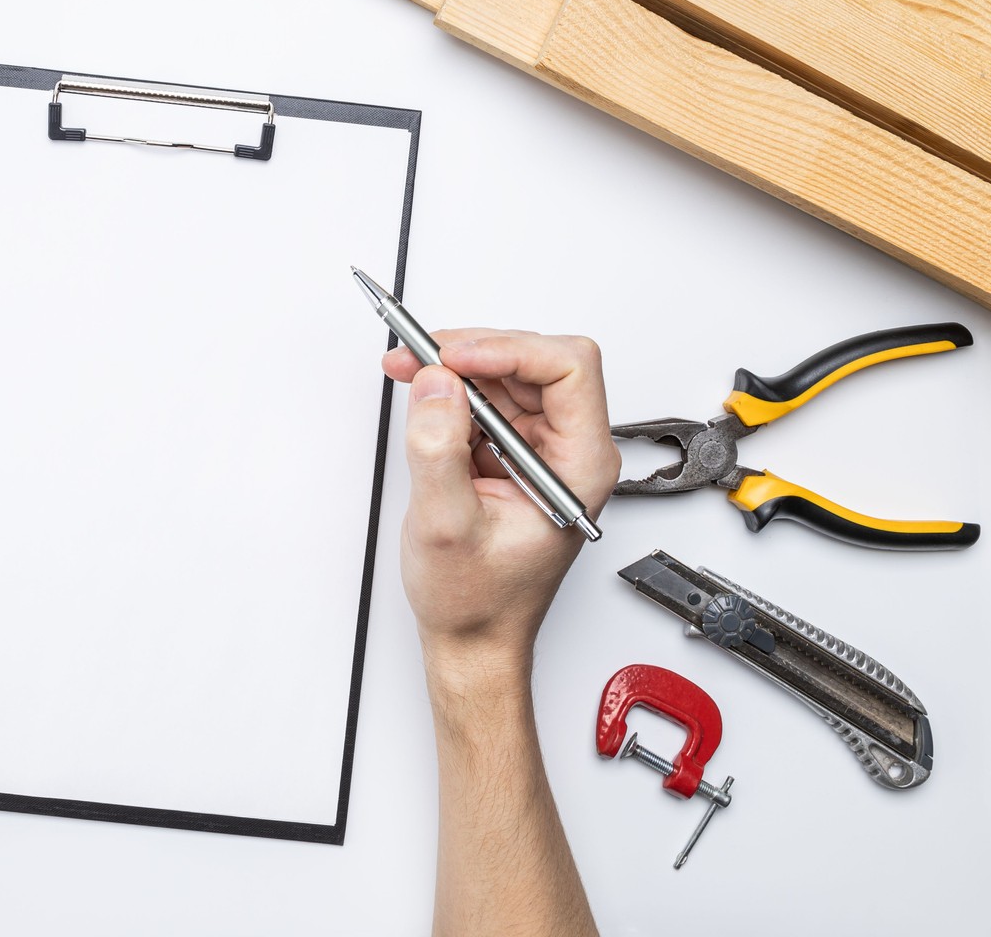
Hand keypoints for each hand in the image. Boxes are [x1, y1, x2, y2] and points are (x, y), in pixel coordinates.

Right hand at [382, 330, 618, 678]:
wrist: (471, 639)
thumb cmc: (478, 602)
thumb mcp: (446, 527)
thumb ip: (437, 449)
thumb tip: (435, 385)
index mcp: (580, 467)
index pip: (569, 369)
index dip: (509, 350)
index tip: (456, 358)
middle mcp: (570, 452)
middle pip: (536, 361)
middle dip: (475, 351)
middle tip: (420, 356)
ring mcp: (541, 451)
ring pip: (509, 374)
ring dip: (457, 366)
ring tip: (410, 369)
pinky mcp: (511, 453)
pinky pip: (488, 399)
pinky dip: (451, 389)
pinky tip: (421, 395)